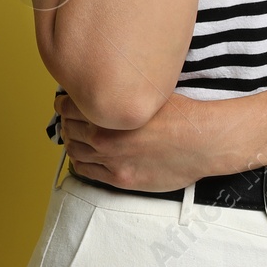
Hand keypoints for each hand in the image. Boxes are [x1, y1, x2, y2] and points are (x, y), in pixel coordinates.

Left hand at [56, 90, 227, 192]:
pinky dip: (80, 162)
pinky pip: (86, 172)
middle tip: (70, 121)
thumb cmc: (179, 114)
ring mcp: (111, 160)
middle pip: (68, 129)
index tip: (66, 103)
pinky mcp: (121, 179)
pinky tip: (84, 157)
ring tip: (76, 138)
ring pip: (74, 151)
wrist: (201, 142)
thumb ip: (120, 92)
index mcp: (108, 111)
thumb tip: (105, 87)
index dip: (65, 104)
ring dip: (71, 143)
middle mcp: (104, 136)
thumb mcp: (145, 91)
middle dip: (67, 123)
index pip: (68, 107)